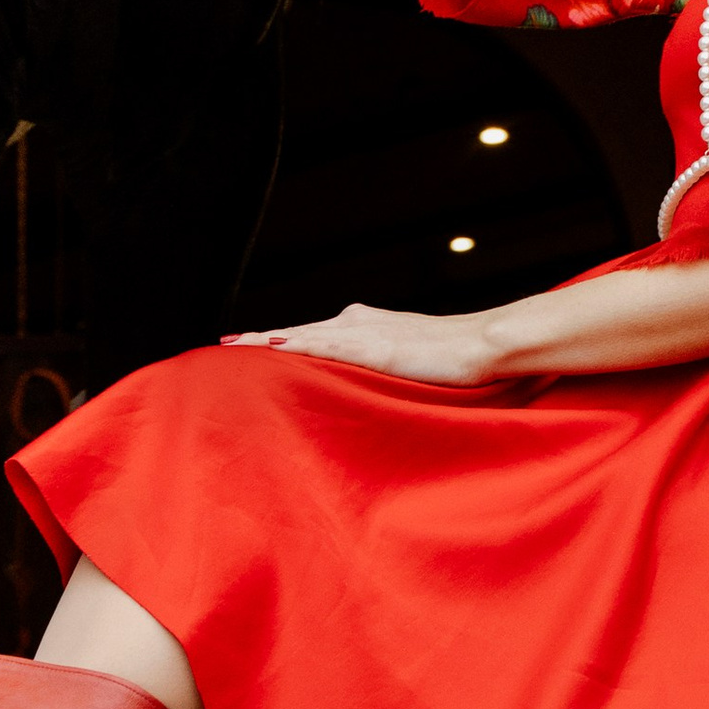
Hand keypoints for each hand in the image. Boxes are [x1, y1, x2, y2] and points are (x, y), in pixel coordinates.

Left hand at [221, 302, 502, 384]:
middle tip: (224, 344)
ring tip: (233, 345)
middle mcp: (357, 323)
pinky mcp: (374, 348)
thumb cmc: (453, 358)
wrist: (483, 343)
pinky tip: (273, 348)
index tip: (246, 344)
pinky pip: (326, 346)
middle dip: (259, 338)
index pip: (310, 333)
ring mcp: (364, 333)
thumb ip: (383, 367)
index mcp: (363, 325)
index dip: (278, 339)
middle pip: (297, 331)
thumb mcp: (408, 361)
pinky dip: (296, 346)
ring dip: (266, 340)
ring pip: (303, 335)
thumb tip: (371, 384)